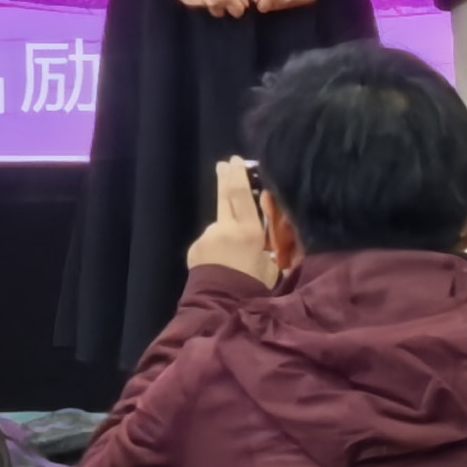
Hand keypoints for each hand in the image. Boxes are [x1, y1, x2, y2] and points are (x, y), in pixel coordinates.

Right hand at [168, 0, 252, 17]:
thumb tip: (245, 5)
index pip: (238, 13)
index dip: (237, 6)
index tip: (233, 1)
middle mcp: (212, 3)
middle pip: (221, 13)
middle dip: (221, 6)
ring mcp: (198, 4)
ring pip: (207, 9)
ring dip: (208, 3)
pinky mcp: (186, 2)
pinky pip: (194, 5)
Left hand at [188, 159, 279, 285]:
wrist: (221, 307)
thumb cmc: (253, 288)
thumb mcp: (271, 266)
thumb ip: (266, 247)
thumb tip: (265, 239)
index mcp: (249, 231)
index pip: (241, 194)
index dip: (239, 175)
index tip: (235, 160)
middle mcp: (225, 227)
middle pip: (224, 196)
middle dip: (224, 178)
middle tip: (223, 165)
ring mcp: (207, 236)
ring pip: (218, 228)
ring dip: (225, 234)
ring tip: (233, 259)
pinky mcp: (195, 248)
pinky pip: (208, 244)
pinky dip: (215, 249)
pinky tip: (220, 266)